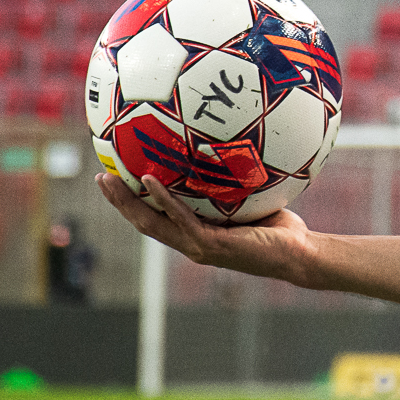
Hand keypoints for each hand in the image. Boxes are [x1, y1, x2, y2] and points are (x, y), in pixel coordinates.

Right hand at [95, 172, 319, 285]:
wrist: (299, 254)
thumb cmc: (279, 228)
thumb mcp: (249, 201)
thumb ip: (233, 182)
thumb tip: (232, 145)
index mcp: (196, 235)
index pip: (156, 220)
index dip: (133, 204)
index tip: (116, 182)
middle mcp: (191, 243)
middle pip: (144, 223)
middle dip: (119, 203)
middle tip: (99, 179)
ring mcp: (198, 247)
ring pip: (152, 225)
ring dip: (128, 203)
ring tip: (109, 180)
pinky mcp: (210, 245)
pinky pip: (180, 219)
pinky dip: (163, 199)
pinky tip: (148, 180)